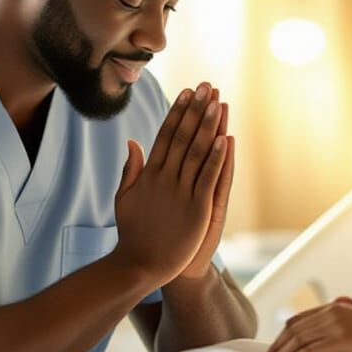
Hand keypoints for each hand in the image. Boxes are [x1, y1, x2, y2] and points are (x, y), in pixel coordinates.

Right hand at [111, 82, 228, 290]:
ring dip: (209, 125)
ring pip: (198, 152)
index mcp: (150, 174)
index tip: (187, 92)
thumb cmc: (134, 234)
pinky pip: (208, 178)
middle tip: (207, 85)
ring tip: (218, 102)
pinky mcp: (197, 208)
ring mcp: (181, 192)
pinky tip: (226, 139)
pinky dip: (218, 158)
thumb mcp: (126, 198)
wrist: (140, 265)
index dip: (178, 112)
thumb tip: (132, 142)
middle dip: (196, 109)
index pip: (166, 135)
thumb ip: (131, 170)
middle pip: (183, 137)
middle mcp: (165, 178)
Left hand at [265, 297, 351, 351]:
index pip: (298, 319)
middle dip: (277, 344)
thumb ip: (343, 322)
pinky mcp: (343, 339)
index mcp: (335, 307)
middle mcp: (333, 312)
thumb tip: (327, 333)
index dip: (282, 334)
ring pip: (300, 338)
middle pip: (294, 328)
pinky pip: (313, 348)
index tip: (273, 349)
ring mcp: (337, 324)